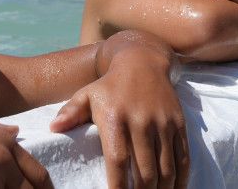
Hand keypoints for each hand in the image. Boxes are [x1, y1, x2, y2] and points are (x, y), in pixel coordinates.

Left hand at [50, 54, 187, 188]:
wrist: (143, 61)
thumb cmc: (110, 85)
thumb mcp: (87, 94)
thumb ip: (70, 112)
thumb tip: (53, 128)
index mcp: (115, 118)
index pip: (118, 159)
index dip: (118, 186)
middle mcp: (141, 121)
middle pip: (145, 171)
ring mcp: (162, 123)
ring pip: (166, 168)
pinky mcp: (178, 123)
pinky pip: (183, 157)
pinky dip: (181, 179)